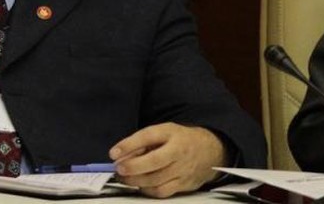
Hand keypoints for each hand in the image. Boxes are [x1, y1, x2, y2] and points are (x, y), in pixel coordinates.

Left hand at [109, 123, 226, 197]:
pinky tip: (139, 185)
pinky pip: (162, 191)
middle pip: (154, 161)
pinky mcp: (184, 184)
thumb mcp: (162, 132)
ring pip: (156, 180)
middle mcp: (178, 151)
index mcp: (170, 133)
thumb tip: (120, 156)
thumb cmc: (179, 140)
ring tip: (123, 178)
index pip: (147, 136)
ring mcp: (183, 169)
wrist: (210, 150)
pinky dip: (147, 190)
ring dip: (135, 181)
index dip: (129, 145)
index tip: (113, 153)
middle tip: (118, 169)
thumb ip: (142, 142)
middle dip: (132, 167)